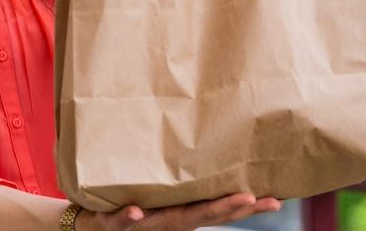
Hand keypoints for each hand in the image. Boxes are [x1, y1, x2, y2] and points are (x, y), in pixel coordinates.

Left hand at [75, 193, 281, 230]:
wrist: (87, 223)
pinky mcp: (113, 223)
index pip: (220, 207)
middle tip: (261, 198)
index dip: (248, 205)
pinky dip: (130, 216)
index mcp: (181, 211)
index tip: (278, 198)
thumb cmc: (130, 202)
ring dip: (196, 214)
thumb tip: (204, 142)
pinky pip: (121, 220)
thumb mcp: (158, 189)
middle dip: (234, 208)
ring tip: (222, 204)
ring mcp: (144, 223)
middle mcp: (169, 220)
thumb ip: (178, 174)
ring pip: (173, 220)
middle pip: (206, 215)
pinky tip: (138, 211)